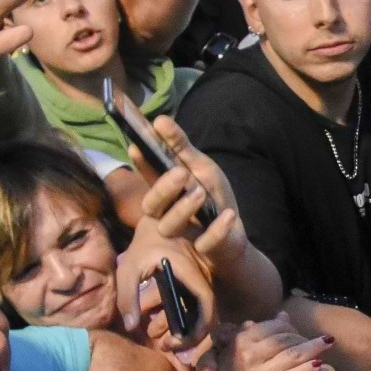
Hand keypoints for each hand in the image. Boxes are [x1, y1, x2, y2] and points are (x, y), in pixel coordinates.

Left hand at [116, 217, 216, 350]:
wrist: (157, 223)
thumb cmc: (143, 245)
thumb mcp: (129, 268)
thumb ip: (128, 297)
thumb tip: (131, 327)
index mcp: (191, 273)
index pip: (206, 307)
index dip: (196, 330)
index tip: (175, 343)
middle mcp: (202, 278)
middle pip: (207, 316)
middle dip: (190, 337)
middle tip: (166, 346)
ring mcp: (201, 281)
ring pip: (201, 313)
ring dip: (185, 329)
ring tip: (162, 339)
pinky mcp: (196, 283)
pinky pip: (195, 306)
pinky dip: (184, 320)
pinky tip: (164, 326)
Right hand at [136, 117, 250, 265]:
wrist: (234, 238)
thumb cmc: (213, 201)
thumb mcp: (202, 169)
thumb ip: (181, 148)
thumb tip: (159, 120)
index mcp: (165, 194)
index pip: (148, 177)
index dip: (142, 163)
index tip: (137, 146)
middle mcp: (166, 215)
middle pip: (151, 205)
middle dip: (163, 188)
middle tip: (180, 173)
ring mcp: (182, 235)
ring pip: (169, 226)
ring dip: (184, 207)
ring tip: (200, 192)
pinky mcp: (203, 249)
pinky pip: (206, 242)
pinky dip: (217, 230)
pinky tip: (229, 215)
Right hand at [197, 315, 335, 370]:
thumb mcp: (234, 350)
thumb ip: (257, 333)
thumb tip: (282, 315)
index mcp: (240, 342)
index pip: (274, 327)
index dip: (292, 327)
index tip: (301, 331)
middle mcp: (248, 356)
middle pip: (286, 340)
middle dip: (306, 337)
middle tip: (321, 339)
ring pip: (292, 356)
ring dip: (313, 348)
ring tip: (328, 344)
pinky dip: (307, 370)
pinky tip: (319, 365)